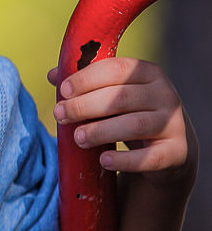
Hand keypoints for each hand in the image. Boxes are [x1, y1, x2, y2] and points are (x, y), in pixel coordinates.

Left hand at [50, 58, 195, 181]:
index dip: (86, 79)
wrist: (168, 148)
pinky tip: (103, 160)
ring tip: (77, 138)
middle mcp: (165, 95)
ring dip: (100, 131)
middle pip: (121, 97)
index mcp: (148, 73)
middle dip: (85, 106)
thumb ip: (85, 84)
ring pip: (134, 125)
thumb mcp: (111, 95)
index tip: (63, 91)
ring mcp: (174, 123)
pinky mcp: (177, 152)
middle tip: (59, 115)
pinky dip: (124, 160)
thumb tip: (53, 75)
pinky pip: (149, 157)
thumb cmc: (129, 113)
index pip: (116, 69)